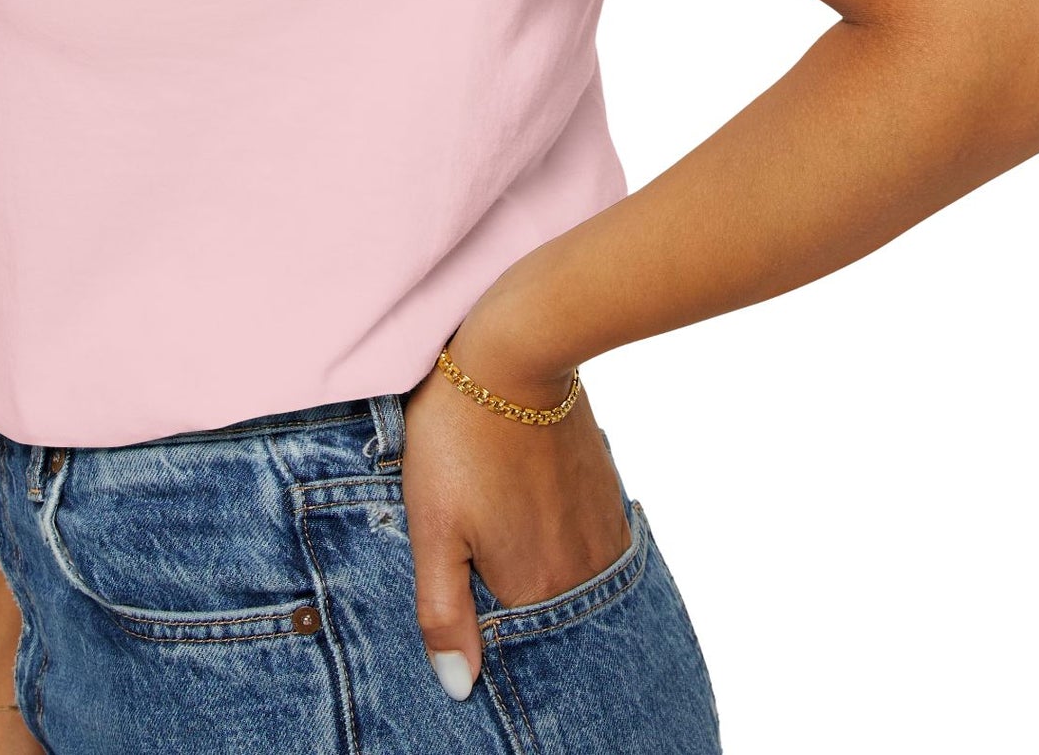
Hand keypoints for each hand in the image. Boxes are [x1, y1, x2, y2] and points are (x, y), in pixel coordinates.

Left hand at [401, 294, 631, 701]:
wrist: (517, 352)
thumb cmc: (461, 437)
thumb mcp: (432, 526)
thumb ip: (443, 612)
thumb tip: (459, 687)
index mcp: (534, 587)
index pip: (515, 647)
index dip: (485, 637)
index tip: (465, 606)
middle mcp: (580, 571)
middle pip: (547, 615)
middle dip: (516, 606)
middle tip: (480, 557)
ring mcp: (601, 532)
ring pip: (571, 580)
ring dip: (543, 575)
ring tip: (505, 534)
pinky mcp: (607, 495)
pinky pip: (589, 546)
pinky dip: (564, 546)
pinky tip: (534, 517)